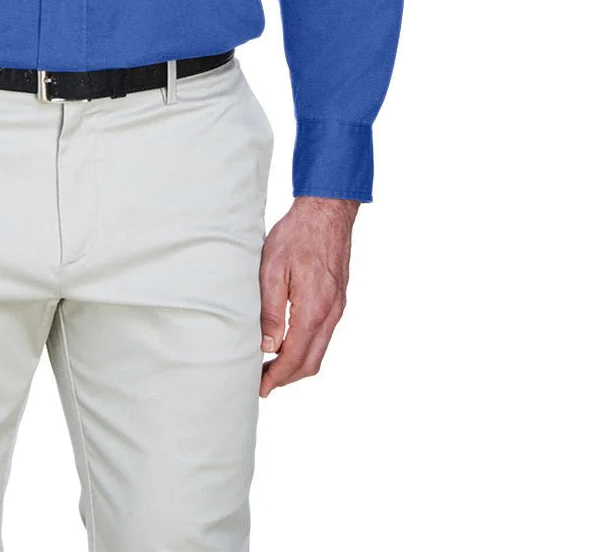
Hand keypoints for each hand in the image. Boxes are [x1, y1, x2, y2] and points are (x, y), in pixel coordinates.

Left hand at [258, 195, 358, 396]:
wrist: (328, 210)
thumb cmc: (297, 234)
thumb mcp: (273, 268)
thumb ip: (271, 310)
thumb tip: (267, 345)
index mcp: (314, 308)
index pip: (294, 356)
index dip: (276, 377)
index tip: (260, 387)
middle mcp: (330, 313)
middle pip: (311, 362)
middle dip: (286, 378)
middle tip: (262, 382)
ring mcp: (337, 307)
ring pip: (319, 350)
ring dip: (296, 364)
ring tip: (270, 366)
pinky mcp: (338, 299)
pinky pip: (324, 335)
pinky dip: (306, 347)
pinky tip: (287, 341)